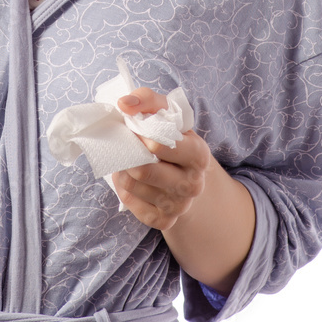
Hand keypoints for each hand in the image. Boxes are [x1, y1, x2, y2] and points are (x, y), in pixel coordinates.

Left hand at [111, 88, 210, 231]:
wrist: (187, 176)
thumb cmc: (174, 139)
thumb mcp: (168, 114)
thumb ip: (147, 100)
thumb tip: (124, 104)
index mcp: (198, 154)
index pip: (160, 145)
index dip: (139, 136)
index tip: (132, 129)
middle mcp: (193, 184)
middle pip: (144, 170)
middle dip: (127, 155)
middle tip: (124, 146)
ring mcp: (180, 205)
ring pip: (134, 186)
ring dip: (123, 171)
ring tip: (126, 160)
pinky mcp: (165, 220)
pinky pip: (133, 206)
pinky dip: (124, 191)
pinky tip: (129, 180)